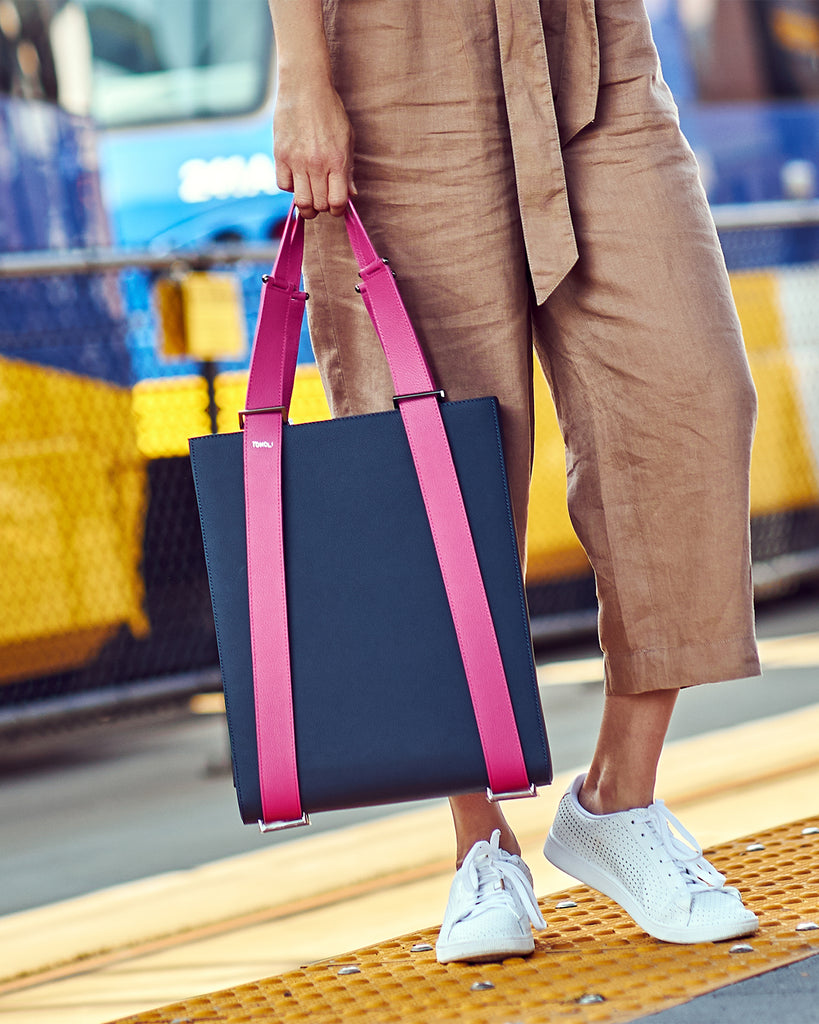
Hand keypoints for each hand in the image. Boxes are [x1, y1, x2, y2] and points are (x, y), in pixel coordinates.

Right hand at [274, 77, 356, 218]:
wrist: (305, 88)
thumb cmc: (330, 112)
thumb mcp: (347, 139)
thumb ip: (349, 169)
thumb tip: (352, 194)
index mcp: (337, 161)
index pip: (337, 202)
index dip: (337, 209)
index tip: (336, 205)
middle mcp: (317, 164)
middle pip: (318, 205)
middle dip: (322, 208)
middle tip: (322, 200)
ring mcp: (297, 161)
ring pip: (300, 201)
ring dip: (305, 205)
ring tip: (308, 196)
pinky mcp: (280, 155)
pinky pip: (283, 185)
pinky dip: (290, 186)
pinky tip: (295, 177)